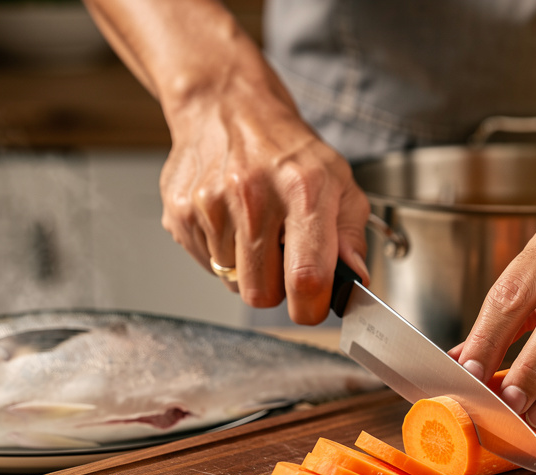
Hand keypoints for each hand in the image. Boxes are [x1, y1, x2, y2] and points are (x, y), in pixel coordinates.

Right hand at [159, 83, 369, 323]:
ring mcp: (211, 204)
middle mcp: (254, 196)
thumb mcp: (338, 181)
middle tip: (282, 257)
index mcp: (304, 189)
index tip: (312, 306)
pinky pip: (207, 265)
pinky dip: (222, 253)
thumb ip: (351, 236)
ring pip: (232, 282)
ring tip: (255, 229)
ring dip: (248, 268)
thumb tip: (355, 281)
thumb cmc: (287, 149)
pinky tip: (231, 221)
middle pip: (261, 294)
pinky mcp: (180, 211)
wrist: (227, 105)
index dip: (310, 307)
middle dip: (276, 288)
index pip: (306, 277)